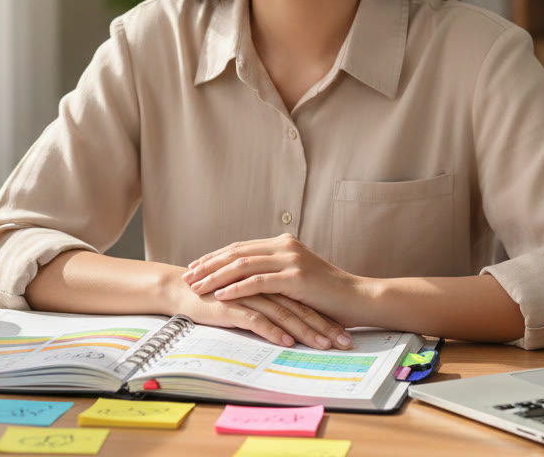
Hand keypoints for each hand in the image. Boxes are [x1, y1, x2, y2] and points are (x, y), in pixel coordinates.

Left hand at [182, 233, 361, 344]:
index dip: (215, 257)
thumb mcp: (298, 278)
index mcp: (283, 243)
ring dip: (216, 277)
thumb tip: (248, 281)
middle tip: (186, 275)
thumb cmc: (328, 295)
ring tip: (196, 287)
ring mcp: (290, 260)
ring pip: (242, 265)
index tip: (194, 266)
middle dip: (208, 265)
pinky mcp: (295, 277)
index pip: (241, 248)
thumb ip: (276, 273)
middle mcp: (284, 246)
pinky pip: (258, 281)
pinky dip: (237, 288)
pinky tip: (221, 296)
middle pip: (236, 253)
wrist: (358, 299)